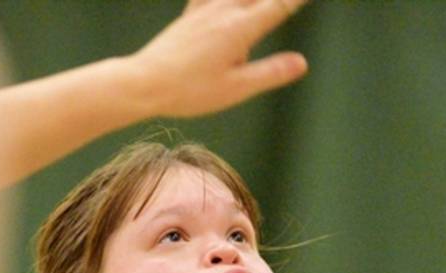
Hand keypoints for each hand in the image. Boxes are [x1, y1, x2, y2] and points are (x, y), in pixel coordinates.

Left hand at [128, 0, 309, 118]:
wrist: (145, 83)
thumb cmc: (189, 91)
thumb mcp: (235, 89)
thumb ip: (270, 73)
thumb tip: (301, 63)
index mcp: (239, 29)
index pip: (278, 6)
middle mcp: (223, 11)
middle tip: (290, 1)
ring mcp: (204, 10)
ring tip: (258, 6)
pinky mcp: (191, 15)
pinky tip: (222, 2)